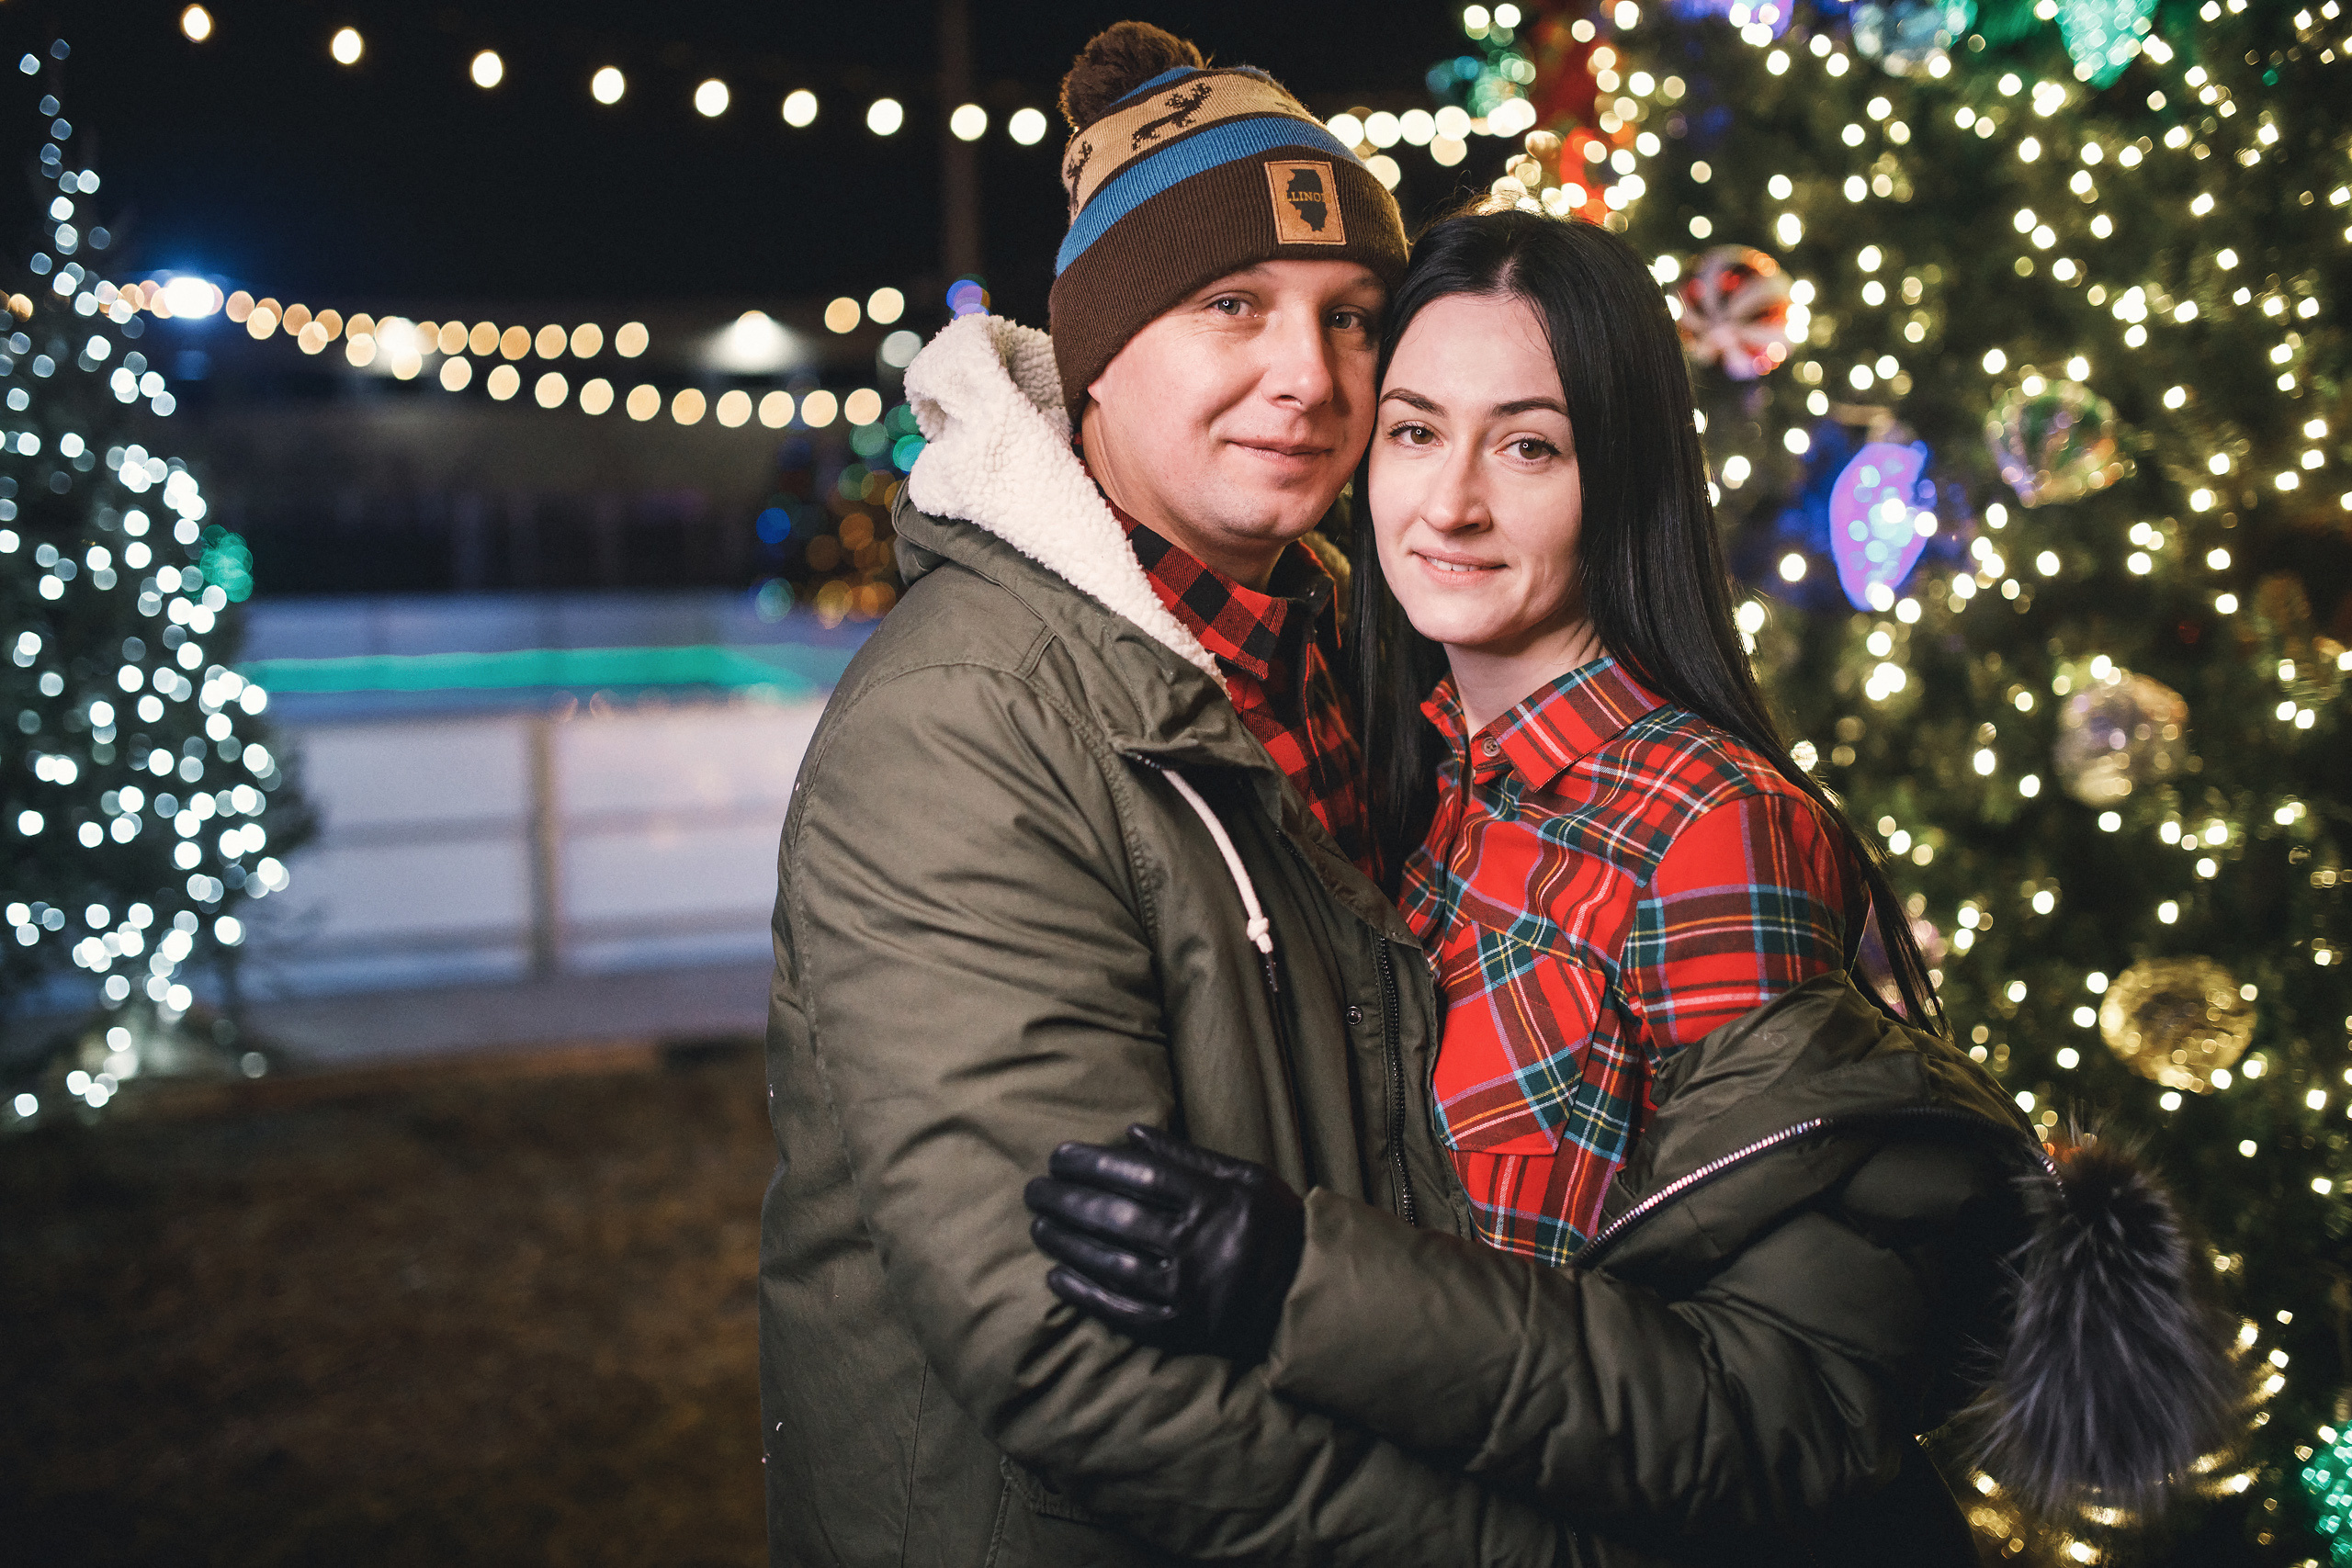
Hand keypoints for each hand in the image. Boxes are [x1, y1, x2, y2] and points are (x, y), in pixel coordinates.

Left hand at [1024, 1124, 1304, 1362]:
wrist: (1304, 1293)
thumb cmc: (1271, 1223)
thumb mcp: (1244, 1177)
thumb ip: (1188, 1156)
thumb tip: (1130, 1133)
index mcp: (1215, 1201)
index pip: (1140, 1175)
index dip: (1093, 1163)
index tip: (1058, 1157)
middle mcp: (1199, 1245)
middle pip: (1118, 1218)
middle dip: (1067, 1201)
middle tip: (1034, 1190)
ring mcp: (1188, 1291)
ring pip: (1113, 1263)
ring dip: (1068, 1243)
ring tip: (1038, 1226)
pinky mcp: (1181, 1330)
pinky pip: (1122, 1311)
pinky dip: (1085, 1293)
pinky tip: (1057, 1275)